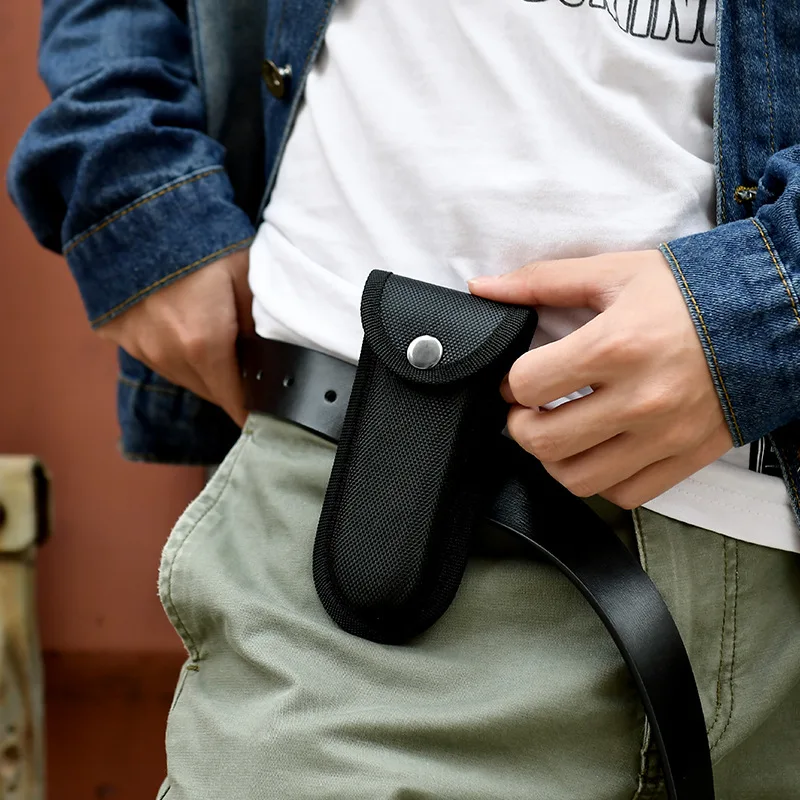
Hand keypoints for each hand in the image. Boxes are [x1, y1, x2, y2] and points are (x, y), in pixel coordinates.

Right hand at [98, 248, 252, 426]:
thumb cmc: (200, 240)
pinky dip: (173, 352)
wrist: (135, 207)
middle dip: (229, 387)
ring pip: (181, 377)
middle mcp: (167, 355)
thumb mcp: (247, 279)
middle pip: (208, 391)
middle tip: (248, 370)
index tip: (264, 416)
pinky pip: (155, 358)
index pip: (233, 401)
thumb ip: (260, 327)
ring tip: (216, 342)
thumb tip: (268, 359)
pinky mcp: (117, 334)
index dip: (250, 411)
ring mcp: (139, 346)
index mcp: (204, 346)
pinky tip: (182, 326)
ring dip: (201, 370)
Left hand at [469, 251, 733, 508]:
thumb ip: (542, 281)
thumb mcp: (613, 273)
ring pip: (578, 479)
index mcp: (615, 346)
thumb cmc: (687, 293)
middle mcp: (639, 398)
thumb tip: (481, 289)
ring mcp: (663, 435)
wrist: (768, 318)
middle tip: (529, 410)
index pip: (528, 384)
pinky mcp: (684, 458)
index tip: (519, 378)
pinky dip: (600, 480)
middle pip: (543, 441)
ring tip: (559, 432)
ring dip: (554, 460)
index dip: (510, 382)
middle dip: (520, 426)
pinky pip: (624, 494)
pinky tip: (598, 450)